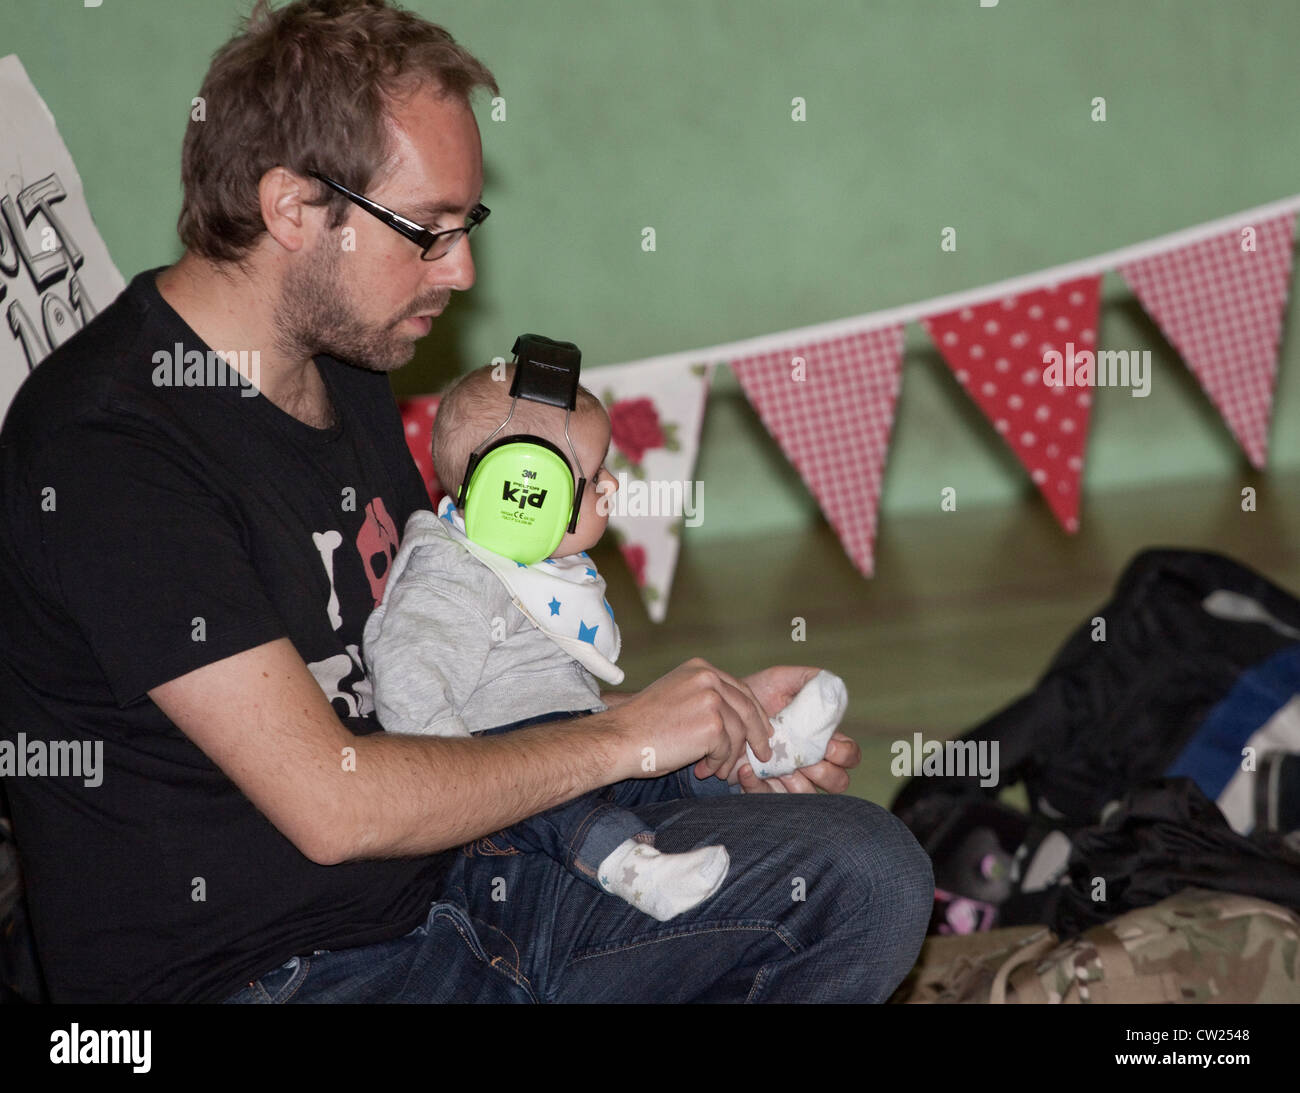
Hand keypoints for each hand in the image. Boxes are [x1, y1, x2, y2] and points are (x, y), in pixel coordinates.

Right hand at [611, 658, 774, 781]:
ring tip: (717, 771)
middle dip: (757, 734)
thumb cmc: (641, 724)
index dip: (754, 712)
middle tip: (762, 753)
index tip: (761, 730)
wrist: (619, 738)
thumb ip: (703, 698)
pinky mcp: (713, 725)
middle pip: (747, 708)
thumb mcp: (675, 696)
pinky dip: (718, 764)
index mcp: (699, 668)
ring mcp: (712, 700)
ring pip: (739, 733)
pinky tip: (703, 770)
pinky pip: (727, 750)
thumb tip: (734, 719)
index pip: (739, 689)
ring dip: (729, 757)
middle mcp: (708, 678)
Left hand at [732, 665, 860, 794]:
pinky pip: (767, 797)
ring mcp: (787, 778)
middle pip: (838, 782)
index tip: (828, 744)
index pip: (849, 755)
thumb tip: (832, 687)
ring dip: (797, 783)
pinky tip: (746, 769)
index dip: (845, 753)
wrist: (723, 709)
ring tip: (777, 765)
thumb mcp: (782, 681)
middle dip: (827, 774)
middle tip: (806, 760)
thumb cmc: (757, 695)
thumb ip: (809, 680)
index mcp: (820, 738)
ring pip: (807, 795)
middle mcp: (809, 762)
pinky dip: (758, 785)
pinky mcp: (761, 787)